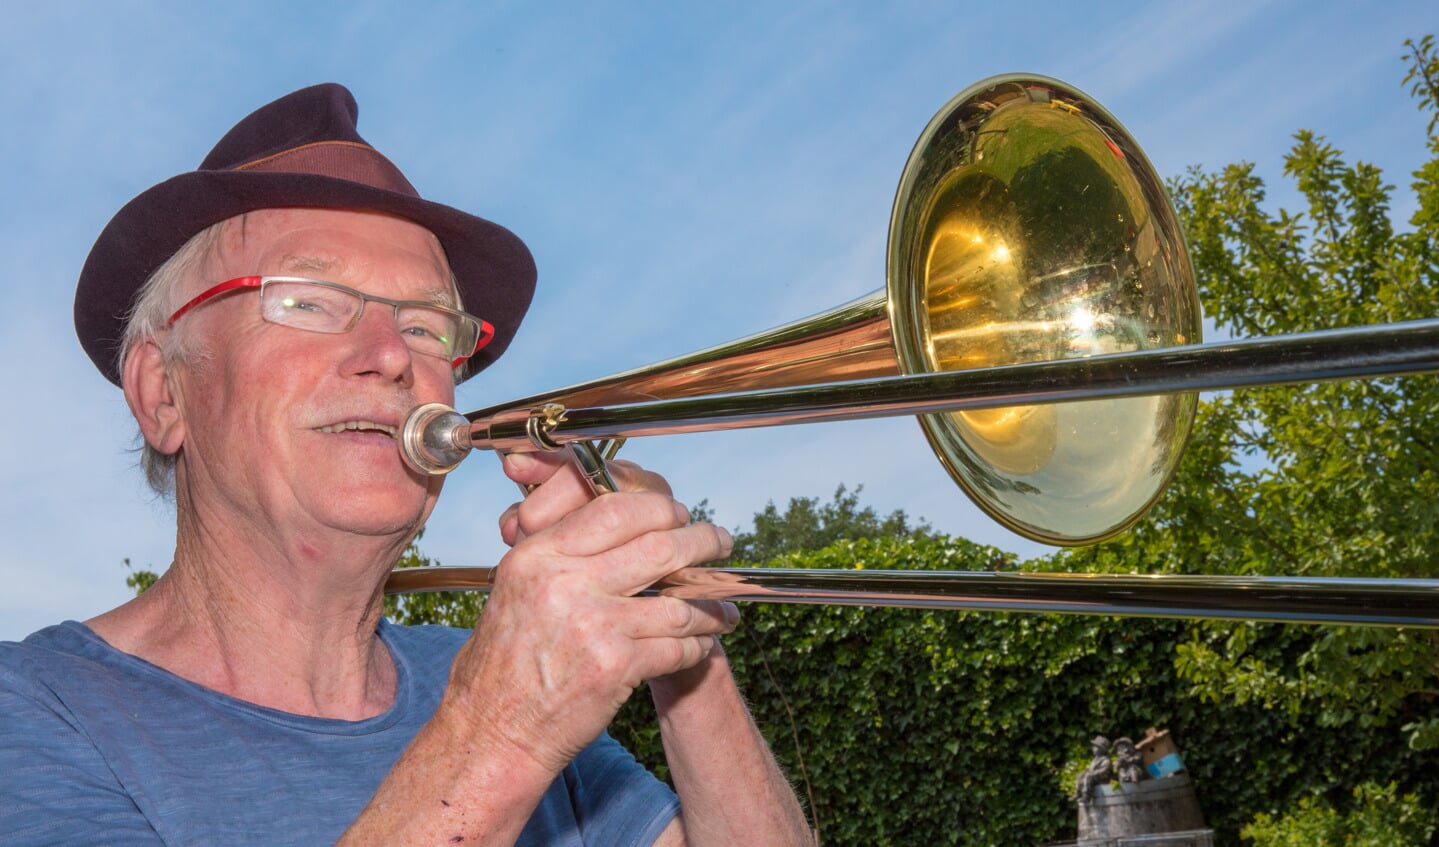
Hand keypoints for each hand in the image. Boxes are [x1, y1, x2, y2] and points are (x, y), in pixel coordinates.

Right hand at [443, 452, 736, 775]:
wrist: (491, 732)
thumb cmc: (502, 665)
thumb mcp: (515, 590)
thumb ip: (561, 555)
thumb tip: (621, 525)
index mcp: (537, 556)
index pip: (613, 510)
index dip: (658, 509)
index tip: (679, 515)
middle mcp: (564, 583)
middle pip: (657, 545)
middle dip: (700, 541)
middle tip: (719, 542)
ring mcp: (592, 624)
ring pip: (678, 601)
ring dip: (710, 605)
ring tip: (724, 608)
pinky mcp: (615, 667)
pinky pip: (677, 647)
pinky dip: (698, 647)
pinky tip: (703, 645)